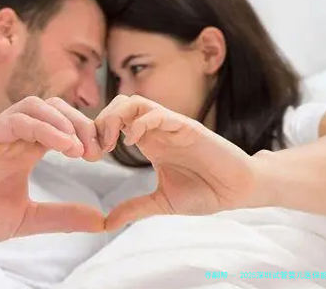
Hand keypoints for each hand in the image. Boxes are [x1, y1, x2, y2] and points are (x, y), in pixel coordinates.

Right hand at [0, 96, 104, 241]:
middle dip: (81, 123)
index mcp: (25, 149)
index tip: (101, 154)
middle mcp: (13, 135)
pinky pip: (14, 120)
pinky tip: (62, 145)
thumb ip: (61, 217)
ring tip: (80, 148)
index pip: (62, 126)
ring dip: (63, 122)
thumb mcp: (25, 218)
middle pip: (54, 109)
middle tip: (96, 150)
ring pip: (35, 106)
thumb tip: (100, 220)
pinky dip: (42, 128)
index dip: (85, 134)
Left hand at [96, 95, 255, 229]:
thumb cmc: (204, 191)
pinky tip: (132, 141)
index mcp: (149, 141)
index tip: (89, 156)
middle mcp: (157, 129)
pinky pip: (160, 114)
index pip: (115, 121)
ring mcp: (171, 126)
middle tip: (96, 148)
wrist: (236, 192)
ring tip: (110, 143)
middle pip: (120, 104)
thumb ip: (134, 208)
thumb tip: (106, 223)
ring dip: (117, 117)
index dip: (98, 132)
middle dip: (102, 120)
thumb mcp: (161, 202)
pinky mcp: (188, 127)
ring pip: (136, 102)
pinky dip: (141, 122)